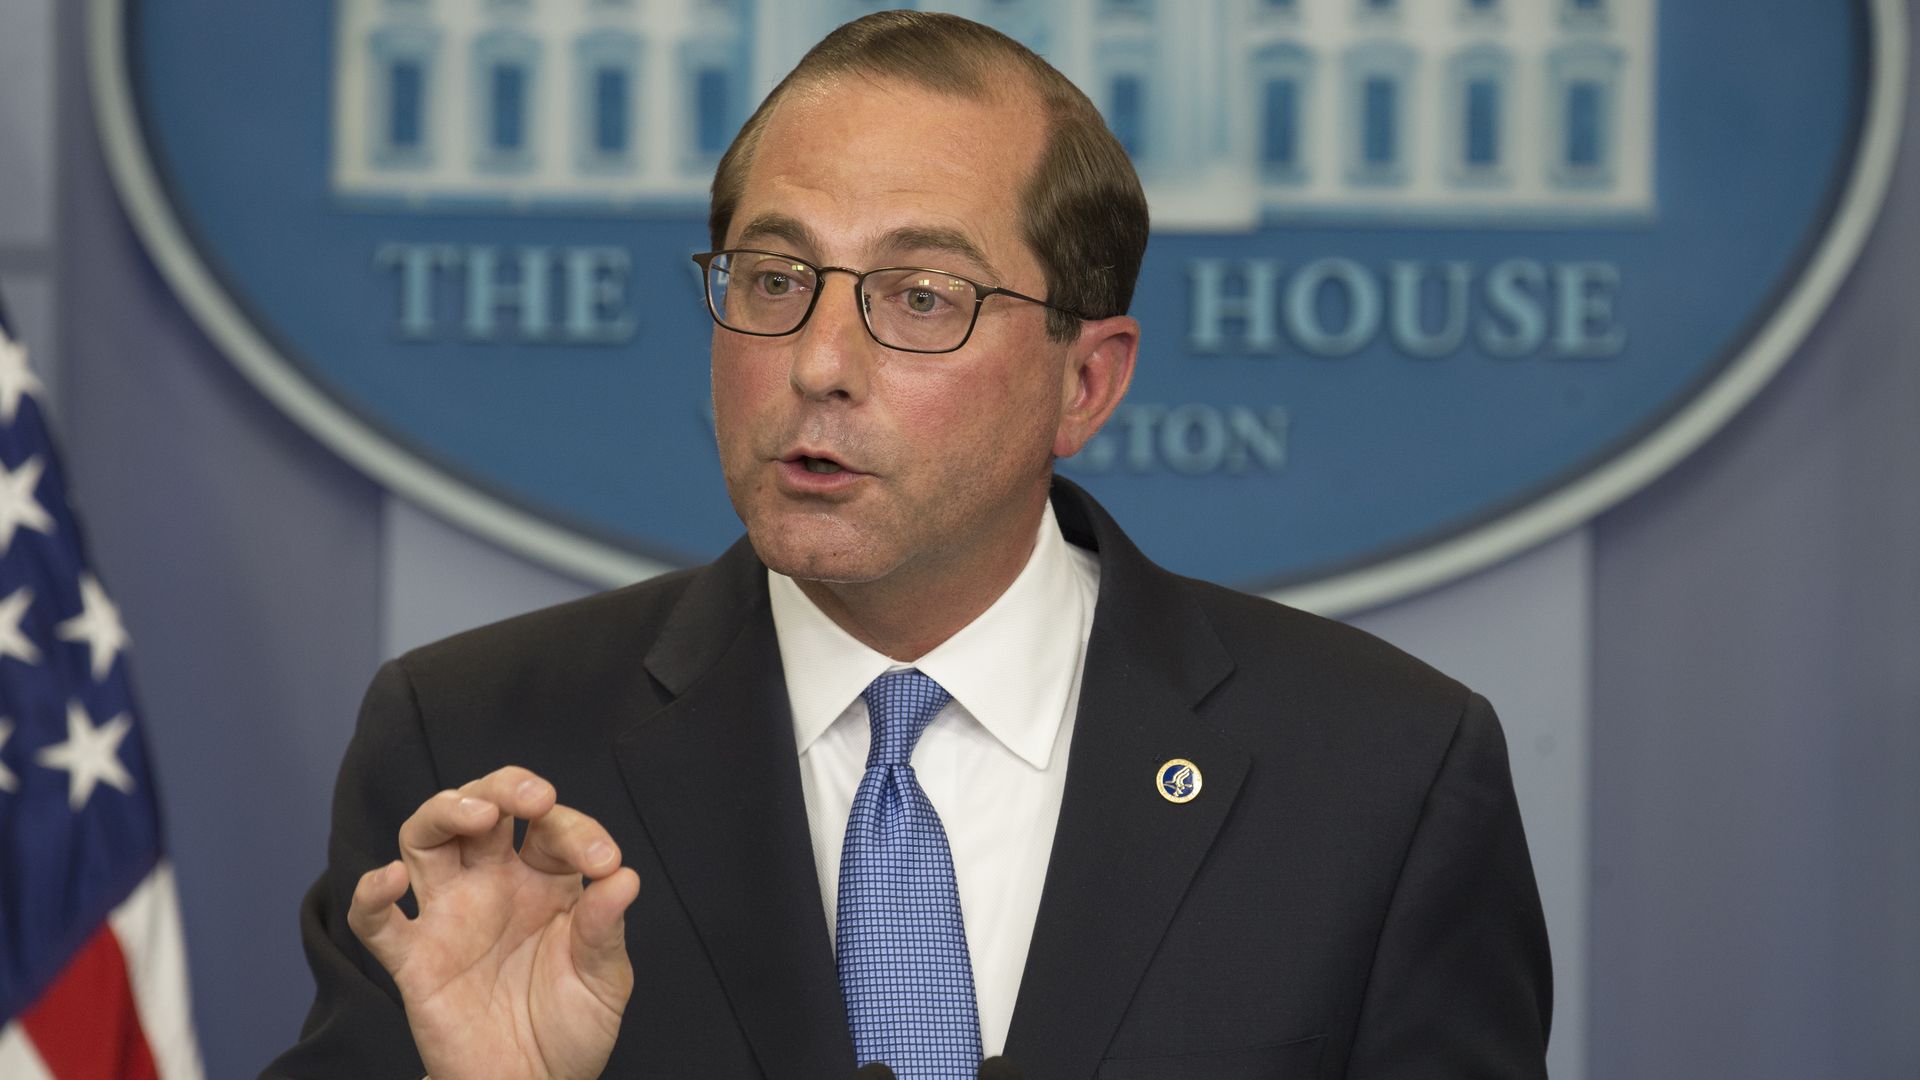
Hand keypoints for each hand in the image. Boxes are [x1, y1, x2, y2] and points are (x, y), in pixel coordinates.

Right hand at [347, 766, 641, 1079]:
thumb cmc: (571, 1028)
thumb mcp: (604, 980)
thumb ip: (605, 930)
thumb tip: (624, 878)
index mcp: (547, 881)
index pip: (552, 829)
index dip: (579, 834)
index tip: (605, 865)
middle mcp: (494, 885)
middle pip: (481, 808)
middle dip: (504, 787)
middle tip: (535, 797)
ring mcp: (450, 916)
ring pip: (426, 838)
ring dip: (445, 811)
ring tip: (479, 813)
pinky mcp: (414, 960)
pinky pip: (376, 920)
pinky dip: (371, 894)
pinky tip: (390, 878)